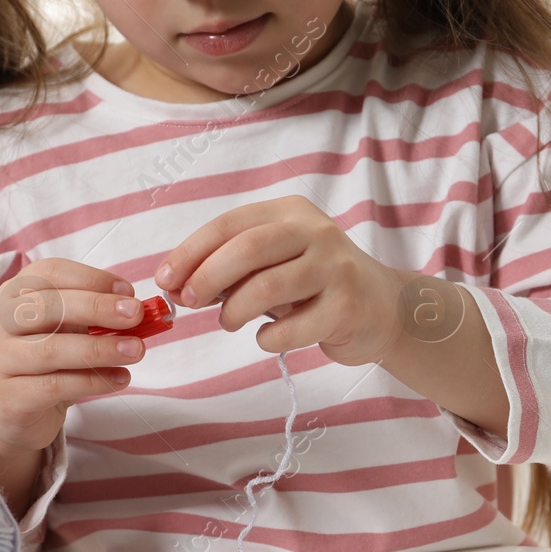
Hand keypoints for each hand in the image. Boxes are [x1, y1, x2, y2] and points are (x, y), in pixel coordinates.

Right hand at [0, 258, 145, 457]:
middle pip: (47, 307)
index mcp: (12, 295)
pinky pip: (54, 386)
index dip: (91, 279)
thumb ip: (93, 318)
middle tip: (136, 315)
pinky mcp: (9, 397)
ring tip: (136, 351)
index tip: (128, 291)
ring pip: (51, 349)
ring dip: (100, 348)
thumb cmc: (44, 364)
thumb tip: (137, 310)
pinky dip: (93, 382)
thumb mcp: (65, 332)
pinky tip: (120, 379)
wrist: (13, 413)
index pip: (48, 274)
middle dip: (97, 308)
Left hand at [153, 196, 420, 365]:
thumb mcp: (278, 263)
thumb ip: (236, 266)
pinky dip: (268, 338)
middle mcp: (316, 232)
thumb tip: (179, 282)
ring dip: (234, 310)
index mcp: (290, 213)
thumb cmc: (317, 286)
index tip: (165, 279)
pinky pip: (292, 327)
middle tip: (189, 302)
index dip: (191, 252)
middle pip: (248, 249)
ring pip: (267, 287)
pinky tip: (267, 337)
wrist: (385, 309)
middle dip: (207, 277)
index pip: (229, 225)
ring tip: (228, 322)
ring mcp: (335, 268)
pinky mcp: (347, 306)